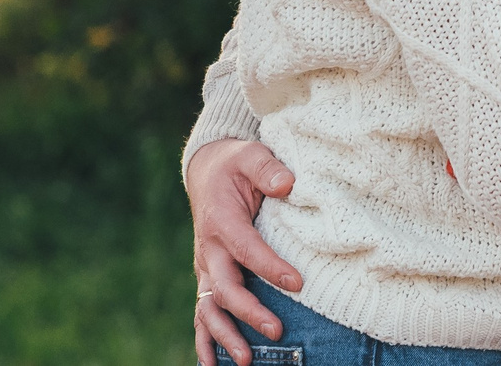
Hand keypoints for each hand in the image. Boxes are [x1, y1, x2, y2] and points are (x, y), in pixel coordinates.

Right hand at [187, 137, 301, 365]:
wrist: (208, 172)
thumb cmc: (236, 165)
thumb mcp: (251, 156)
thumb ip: (268, 168)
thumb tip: (289, 184)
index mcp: (222, 220)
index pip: (247, 249)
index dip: (270, 267)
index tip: (297, 283)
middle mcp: (210, 249)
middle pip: (225, 287)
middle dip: (249, 312)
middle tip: (277, 331)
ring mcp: (207, 267)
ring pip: (209, 308)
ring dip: (225, 336)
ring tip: (245, 361)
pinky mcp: (209, 277)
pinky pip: (203, 313)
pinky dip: (205, 341)